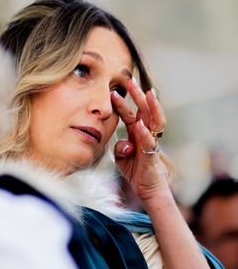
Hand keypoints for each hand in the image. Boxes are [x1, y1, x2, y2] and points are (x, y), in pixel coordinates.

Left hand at [111, 78, 168, 202]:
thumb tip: (122, 142)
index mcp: (137, 133)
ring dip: (151, 107)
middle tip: (131, 80)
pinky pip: (150, 142)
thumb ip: (119, 147)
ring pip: (155, 121)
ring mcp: (151, 143)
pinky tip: (140, 125)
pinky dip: (145, 133)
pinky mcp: (152, 155)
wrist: (146, 189)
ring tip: (147, 94)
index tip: (113, 89)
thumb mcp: (122, 156)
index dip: (123, 102)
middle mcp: (146, 134)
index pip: (131, 113)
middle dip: (138, 95)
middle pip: (145, 111)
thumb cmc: (135, 170)